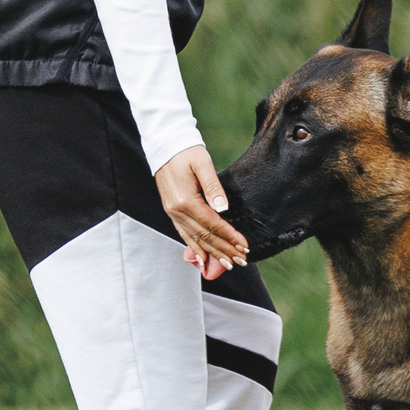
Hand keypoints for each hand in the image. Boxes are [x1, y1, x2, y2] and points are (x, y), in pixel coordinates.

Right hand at [155, 144, 248, 278]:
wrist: (165, 145)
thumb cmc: (186, 152)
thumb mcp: (203, 164)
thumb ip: (213, 187)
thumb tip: (223, 209)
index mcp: (185, 200)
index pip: (212, 224)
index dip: (229, 237)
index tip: (244, 246)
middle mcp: (177, 211)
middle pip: (204, 236)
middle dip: (224, 250)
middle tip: (241, 261)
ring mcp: (172, 213)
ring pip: (194, 239)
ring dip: (212, 253)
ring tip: (227, 264)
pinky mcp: (172, 211)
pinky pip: (184, 234)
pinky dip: (194, 248)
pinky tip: (201, 259)